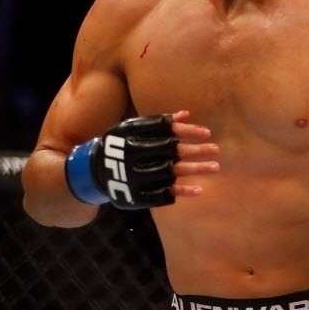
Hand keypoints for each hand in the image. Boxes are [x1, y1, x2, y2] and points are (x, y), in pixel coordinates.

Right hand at [65, 110, 217, 208]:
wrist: (91, 171)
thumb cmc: (118, 144)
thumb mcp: (130, 128)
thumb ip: (158, 123)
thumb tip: (186, 114)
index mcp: (132, 137)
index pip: (164, 132)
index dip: (186, 131)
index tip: (207, 132)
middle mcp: (135, 156)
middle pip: (170, 152)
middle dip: (195, 151)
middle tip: (217, 149)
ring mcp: (136, 177)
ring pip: (170, 172)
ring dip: (195, 170)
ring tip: (215, 166)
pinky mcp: (138, 195)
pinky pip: (163, 194)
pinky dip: (181, 192)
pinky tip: (200, 189)